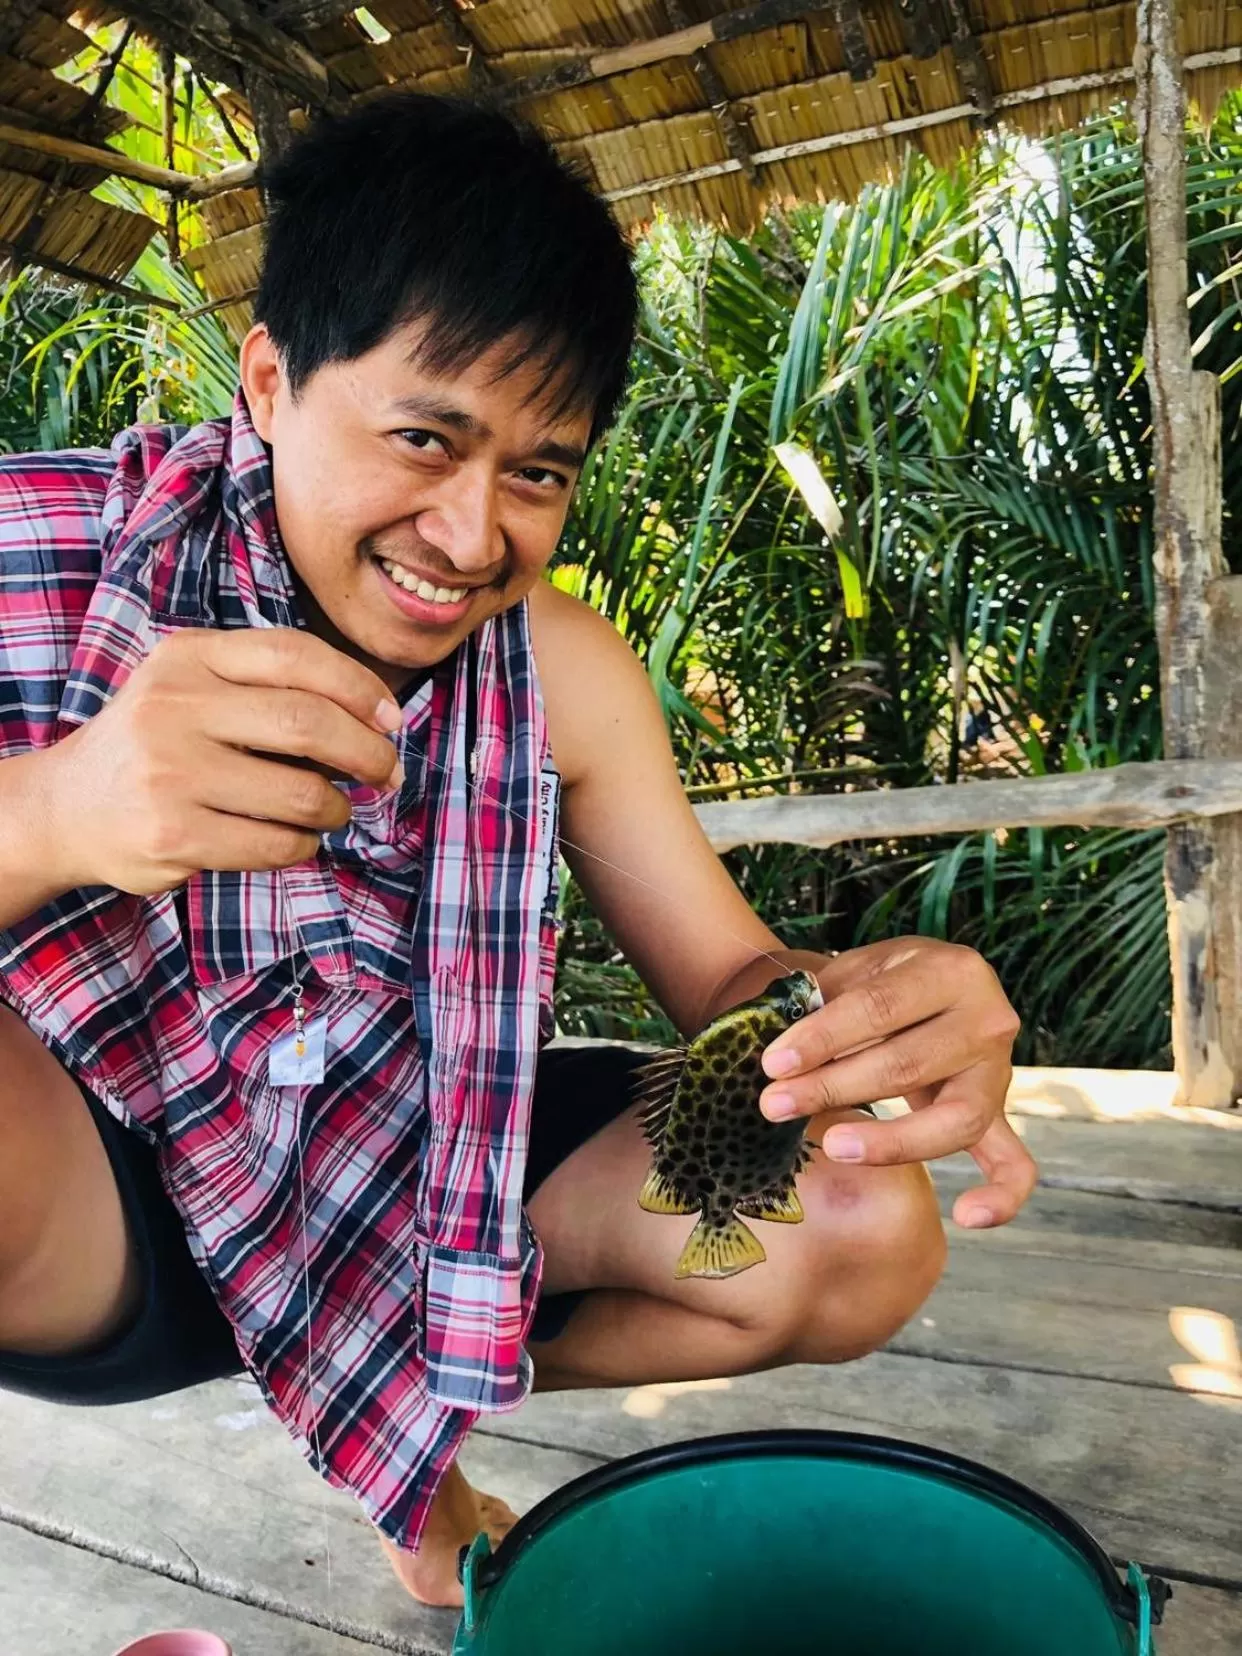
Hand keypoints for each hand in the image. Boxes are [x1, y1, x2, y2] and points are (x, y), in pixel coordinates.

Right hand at [44, 628, 403, 896]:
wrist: (66, 808)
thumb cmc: (157, 744)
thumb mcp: (194, 688)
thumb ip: (270, 686)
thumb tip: (379, 718)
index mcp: (188, 658)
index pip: (295, 656)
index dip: (359, 687)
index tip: (391, 719)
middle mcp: (174, 708)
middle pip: (307, 723)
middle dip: (367, 752)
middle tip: (386, 774)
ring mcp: (169, 774)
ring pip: (301, 793)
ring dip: (336, 808)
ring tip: (332, 809)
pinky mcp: (172, 835)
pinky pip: (275, 844)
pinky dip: (304, 845)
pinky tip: (296, 838)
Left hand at [759, 939, 1034, 1228]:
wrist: (931, 988)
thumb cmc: (885, 983)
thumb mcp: (857, 971)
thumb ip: (825, 1004)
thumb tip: (781, 1054)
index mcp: (952, 971)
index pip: (880, 1007)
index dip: (823, 1036)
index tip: (773, 1062)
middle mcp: (988, 1020)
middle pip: (909, 1065)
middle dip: (833, 1087)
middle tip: (775, 1103)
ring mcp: (999, 1073)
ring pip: (955, 1119)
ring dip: (889, 1141)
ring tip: (832, 1145)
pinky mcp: (999, 1116)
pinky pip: (1016, 1166)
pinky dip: (1001, 1197)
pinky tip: (966, 1217)